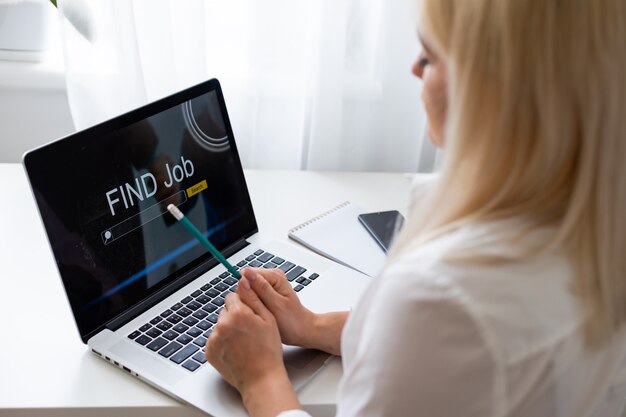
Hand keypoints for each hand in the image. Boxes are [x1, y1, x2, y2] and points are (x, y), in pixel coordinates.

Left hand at [205, 278, 283, 392]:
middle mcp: (222, 324)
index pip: (232, 296)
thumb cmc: (268, 350)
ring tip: (243, 342)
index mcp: (237, 314)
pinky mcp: (209, 351)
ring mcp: (214, 338)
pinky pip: (215, 339)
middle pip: (225, 310)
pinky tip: (236, 350)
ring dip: (228, 329)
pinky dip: (223, 342)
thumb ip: (254, 297)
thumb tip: (244, 280)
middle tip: (248, 330)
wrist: (261, 378)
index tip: (250, 314)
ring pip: (220, 325)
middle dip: (234, 316)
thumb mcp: (268, 319)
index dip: (243, 304)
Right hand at [239, 268, 315, 346]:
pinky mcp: (266, 292)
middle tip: (258, 309)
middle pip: (246, 281)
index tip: (252, 302)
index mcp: (275, 276)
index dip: (245, 289)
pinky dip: (253, 304)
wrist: (301, 329)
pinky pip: (251, 295)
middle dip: (247, 296)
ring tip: (261, 311)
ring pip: (247, 289)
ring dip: (250, 301)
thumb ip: (261, 287)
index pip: (247, 274)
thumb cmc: (291, 320)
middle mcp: (271, 276)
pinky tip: (260, 312)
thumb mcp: (275, 304)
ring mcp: (268, 284)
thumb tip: (246, 272)